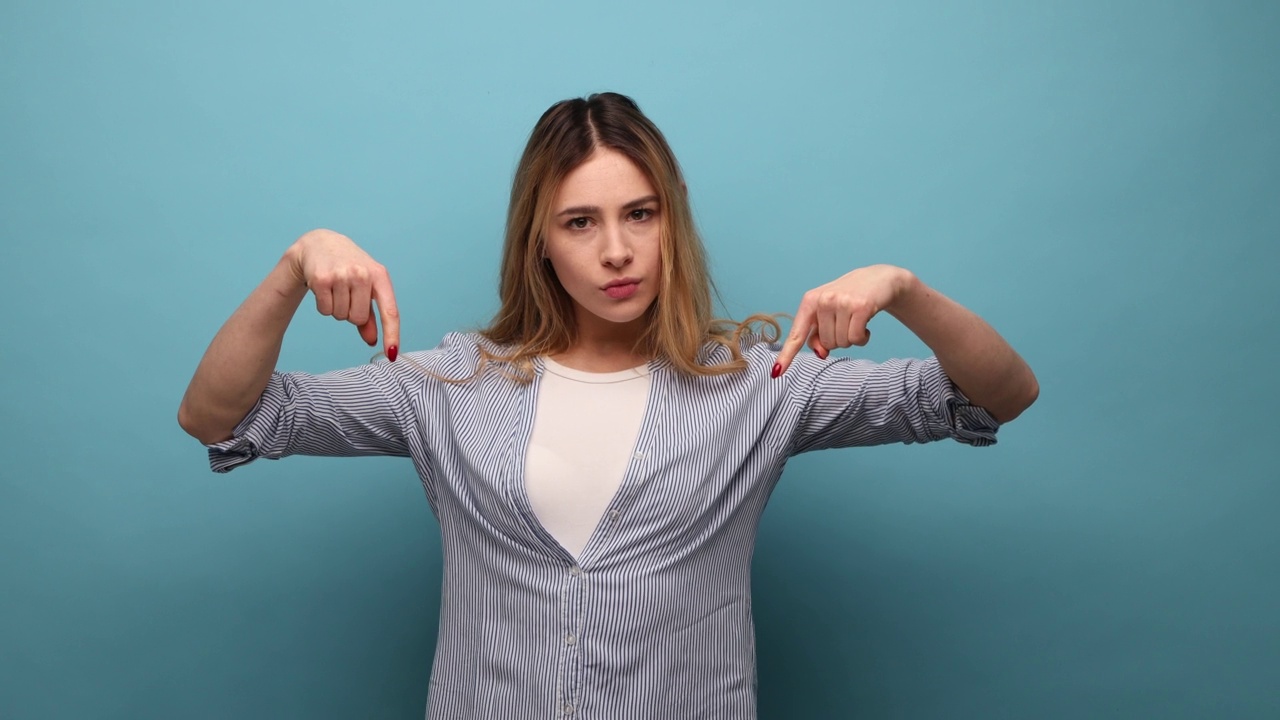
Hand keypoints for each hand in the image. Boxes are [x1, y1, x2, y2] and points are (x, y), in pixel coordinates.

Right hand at [286, 229, 401, 360]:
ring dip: (336, 308)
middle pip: (358, 318)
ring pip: (341, 316)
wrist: (319, 244)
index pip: (390, 311)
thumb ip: (370, 315)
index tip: (392, 353)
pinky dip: (323, 305)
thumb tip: (374, 341)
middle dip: (351, 313)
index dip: (391, 334)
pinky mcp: (321, 279)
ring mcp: (341, 275)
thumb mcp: (365, 287)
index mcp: (380, 276)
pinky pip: (325, 311)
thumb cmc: (348, 268)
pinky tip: (323, 288)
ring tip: (335, 288)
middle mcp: (362, 274)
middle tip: (346, 294)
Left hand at [773, 264, 915, 376]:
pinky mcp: (861, 306)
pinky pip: (857, 339)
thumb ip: (817, 334)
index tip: (776, 373)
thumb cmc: (848, 300)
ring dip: (851, 338)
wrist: (878, 279)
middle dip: (838, 339)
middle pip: (826, 344)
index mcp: (809, 301)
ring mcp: (842, 302)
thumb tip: (820, 353)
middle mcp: (823, 300)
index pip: (796, 334)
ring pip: (842, 343)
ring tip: (855, 320)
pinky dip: (863, 338)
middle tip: (846, 321)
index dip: (786, 355)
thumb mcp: (827, 313)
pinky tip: (866, 324)